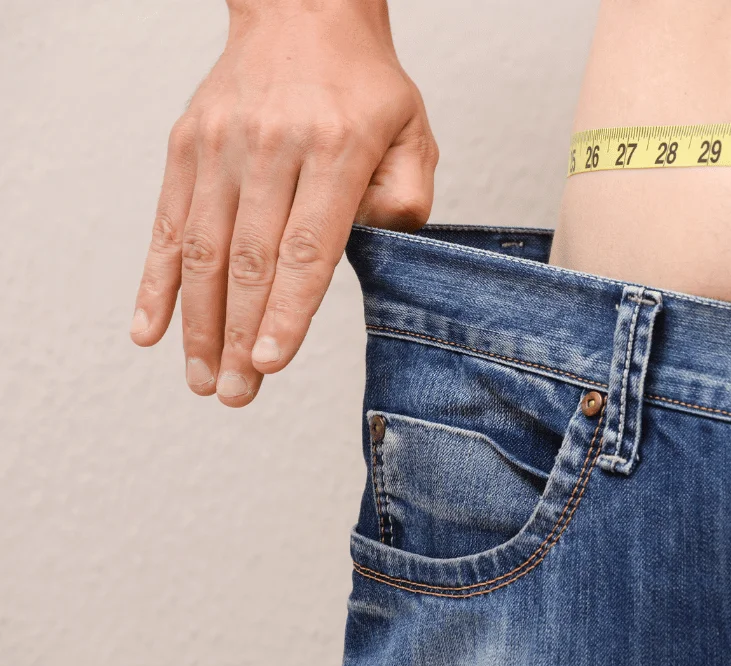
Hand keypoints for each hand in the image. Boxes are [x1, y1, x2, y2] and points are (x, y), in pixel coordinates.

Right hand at [130, 0, 437, 406]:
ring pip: (202, 248)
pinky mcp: (187, 145)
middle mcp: (272, 147)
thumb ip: (404, 199)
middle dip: (239, 334)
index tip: (270, 362)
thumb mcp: (412, 134)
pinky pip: (166, 222)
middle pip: (251, 258)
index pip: (308, 248)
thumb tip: (374, 254)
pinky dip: (155, 281)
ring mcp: (221, 146)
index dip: (287, 311)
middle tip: (235, 393)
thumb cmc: (363, 87)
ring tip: (203, 379)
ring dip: (197, 322)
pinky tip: (149, 329)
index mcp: (335, 149)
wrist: (303, 14)